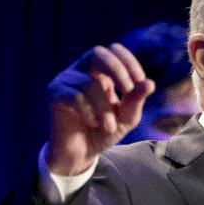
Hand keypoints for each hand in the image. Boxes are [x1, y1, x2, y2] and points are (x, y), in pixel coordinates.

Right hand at [44, 43, 155, 175]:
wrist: (80, 154)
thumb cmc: (103, 132)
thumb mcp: (126, 118)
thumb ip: (136, 100)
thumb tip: (149, 83)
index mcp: (100, 71)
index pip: (114, 50)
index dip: (129, 62)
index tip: (140, 81)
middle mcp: (81, 71)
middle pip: (97, 53)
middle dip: (117, 70)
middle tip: (128, 90)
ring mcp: (65, 81)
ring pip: (89, 83)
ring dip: (105, 108)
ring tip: (109, 126)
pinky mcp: (54, 94)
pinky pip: (75, 97)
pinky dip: (89, 112)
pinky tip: (92, 123)